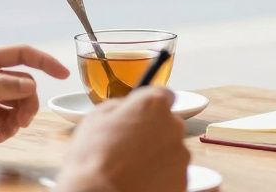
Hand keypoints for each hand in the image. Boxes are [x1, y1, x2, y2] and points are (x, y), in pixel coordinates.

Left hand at [0, 45, 69, 165]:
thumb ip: (0, 87)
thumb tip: (31, 84)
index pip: (22, 54)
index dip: (45, 61)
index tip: (63, 75)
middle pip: (24, 82)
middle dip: (28, 102)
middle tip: (22, 121)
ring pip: (18, 101)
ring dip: (19, 117)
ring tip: (7, 132)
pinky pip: (7, 116)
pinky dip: (8, 127)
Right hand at [57, 87, 189, 191]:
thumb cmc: (93, 159)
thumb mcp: (95, 118)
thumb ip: (120, 106)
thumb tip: (127, 108)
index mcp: (154, 105)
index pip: (163, 95)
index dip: (149, 106)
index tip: (139, 115)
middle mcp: (174, 126)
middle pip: (168, 124)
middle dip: (153, 131)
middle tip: (129, 146)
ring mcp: (181, 155)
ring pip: (170, 150)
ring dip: (156, 155)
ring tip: (131, 168)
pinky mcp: (182, 180)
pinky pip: (171, 172)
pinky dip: (160, 176)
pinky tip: (139, 180)